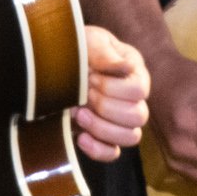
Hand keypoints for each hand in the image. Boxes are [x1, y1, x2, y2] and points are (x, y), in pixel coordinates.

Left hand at [72, 25, 150, 162]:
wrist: (56, 62)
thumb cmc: (78, 48)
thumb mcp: (90, 42)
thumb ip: (106, 54)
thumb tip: (127, 67)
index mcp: (134, 73)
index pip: (139, 90)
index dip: (114, 88)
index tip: (91, 78)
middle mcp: (133, 99)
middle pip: (138, 116)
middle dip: (106, 107)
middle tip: (84, 95)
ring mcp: (120, 121)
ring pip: (130, 137)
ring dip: (102, 128)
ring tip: (79, 114)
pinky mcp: (104, 137)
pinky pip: (113, 153)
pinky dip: (98, 149)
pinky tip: (80, 137)